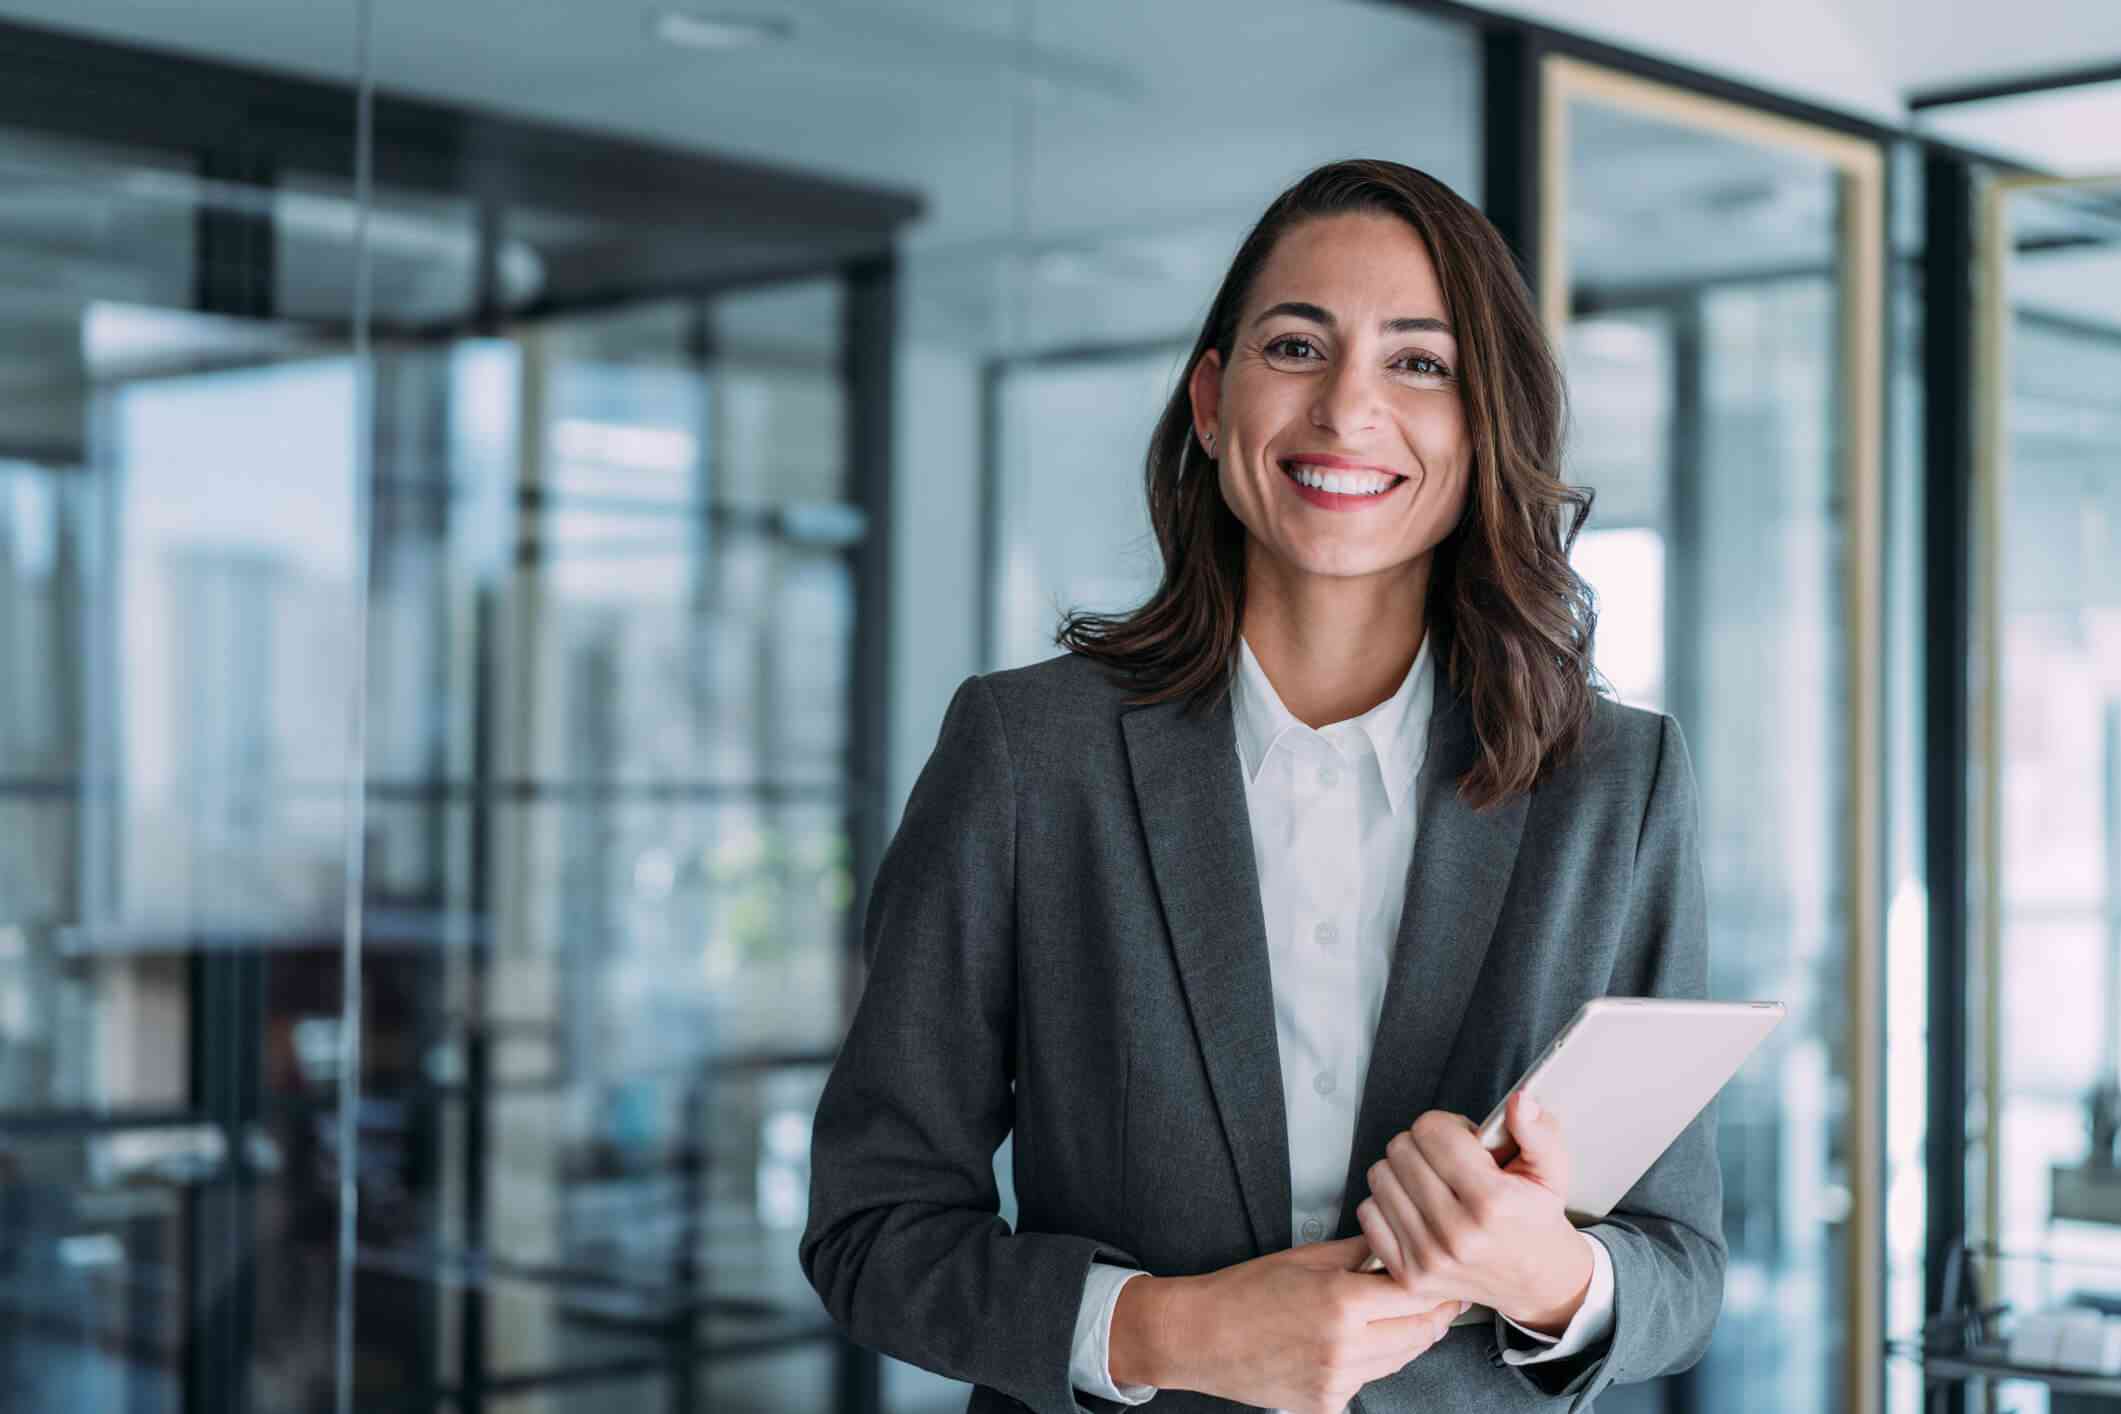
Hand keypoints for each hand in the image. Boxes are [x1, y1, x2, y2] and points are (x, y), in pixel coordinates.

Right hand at [1119, 1235, 1464, 1413]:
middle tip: (1441, 1297)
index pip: (1416, 1297)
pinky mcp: (1327, 1404)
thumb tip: (1394, 1245)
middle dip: (1435, 1315)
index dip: (1438, 1287)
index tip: (1447, 1278)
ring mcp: (1337, 1381)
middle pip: (1418, 1334)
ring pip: (1399, 1360)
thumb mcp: (1305, 1258)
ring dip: (1409, 1338)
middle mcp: (1344, 1347)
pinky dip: (1373, 1362)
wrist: (1200, 1336)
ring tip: (1403, 1315)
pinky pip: (1368, 1381)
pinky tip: (1360, 1343)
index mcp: (1341, 1303)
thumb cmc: (1243, 1294)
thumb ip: (1358, 1253)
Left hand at [1353, 1093, 1591, 1333]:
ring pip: (1380, 1177)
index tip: (1462, 1139)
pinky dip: (1387, 1203)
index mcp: (1493, 1202)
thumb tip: (1519, 1101)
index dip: (1446, 1125)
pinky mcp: (1408, 1275)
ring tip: (1433, 1183)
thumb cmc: (1534, 1217)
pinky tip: (1415, 1207)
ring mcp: (1428, 1258)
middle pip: (1400, 1149)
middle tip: (1448, 1161)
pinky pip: (1368, 1213)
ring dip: (1402, 1172)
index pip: (1431, 1130)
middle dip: (1422, 1144)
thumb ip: (1538, 1130)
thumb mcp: (1551, 1170)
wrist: (1534, 1280)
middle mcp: (1457, 1234)